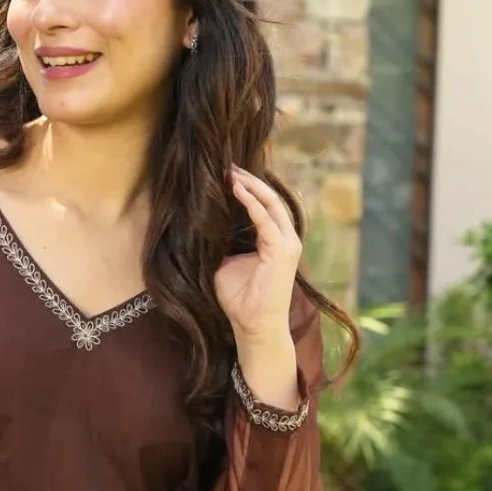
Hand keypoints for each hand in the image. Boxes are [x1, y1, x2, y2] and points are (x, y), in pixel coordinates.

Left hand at [214, 166, 301, 341]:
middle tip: (229, 165)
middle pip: (270, 199)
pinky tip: (237, 189)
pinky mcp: (282, 251)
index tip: (227, 174)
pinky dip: (251, 203)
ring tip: (231, 172)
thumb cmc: (239, 300)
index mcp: (274, 240)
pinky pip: (266, 220)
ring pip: (271, 204)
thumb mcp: (226, 264)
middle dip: (250, 180)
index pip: (264, 206)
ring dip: (251, 186)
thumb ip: (222, 243)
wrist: (253, 326)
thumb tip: (204, 225)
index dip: (248, 188)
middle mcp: (285, 238)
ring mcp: (287, 244)